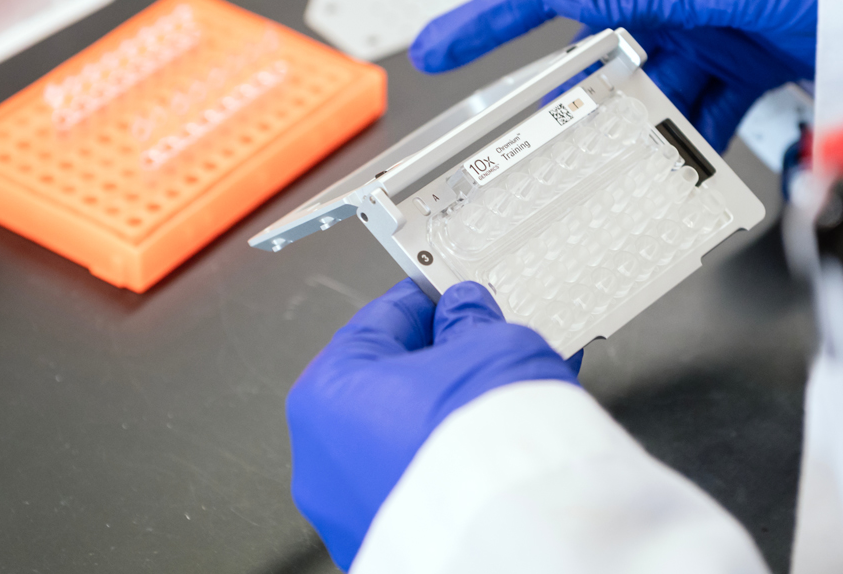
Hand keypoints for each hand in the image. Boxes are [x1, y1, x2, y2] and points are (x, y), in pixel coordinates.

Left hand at [287, 279, 580, 568]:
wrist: (520, 544)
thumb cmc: (488, 450)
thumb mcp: (494, 347)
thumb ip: (472, 321)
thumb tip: (465, 313)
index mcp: (326, 394)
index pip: (379, 322)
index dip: (428, 302)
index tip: (455, 297)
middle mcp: (322, 458)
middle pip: (389, 385)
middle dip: (443, 363)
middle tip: (488, 348)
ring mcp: (350, 510)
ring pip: (405, 438)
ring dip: (452, 413)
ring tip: (509, 398)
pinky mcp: (386, 545)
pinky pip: (421, 483)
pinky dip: (454, 462)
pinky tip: (500, 445)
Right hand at [409, 0, 818, 151]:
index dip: (489, 17)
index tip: (439, 45)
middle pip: (595, 53)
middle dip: (568, 98)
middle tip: (530, 141)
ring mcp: (705, 38)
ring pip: (645, 98)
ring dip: (634, 135)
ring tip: (613, 174)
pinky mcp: (740, 75)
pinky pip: (698, 121)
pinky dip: (688, 151)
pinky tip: (680, 176)